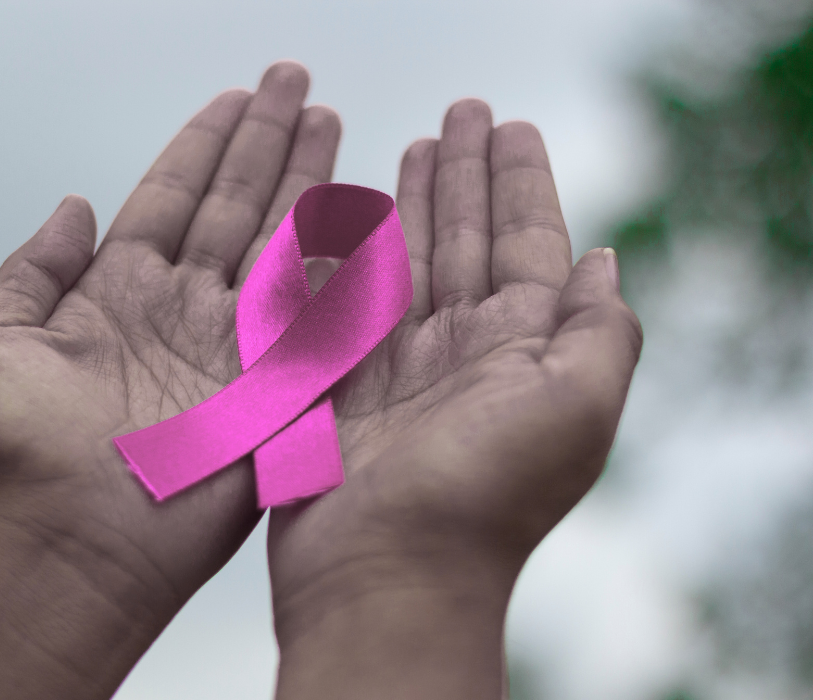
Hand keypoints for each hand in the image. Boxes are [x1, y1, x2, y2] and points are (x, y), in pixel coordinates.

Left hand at [0, 61, 340, 699]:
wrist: (71, 543)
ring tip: (329, 123)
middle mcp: (184, 310)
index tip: (239, 96)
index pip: (173, 196)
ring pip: (280, 244)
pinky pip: (314, 313)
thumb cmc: (18, 452)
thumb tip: (73, 204)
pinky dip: (340, 264)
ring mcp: (235, 346)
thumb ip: (32, 268)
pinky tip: (360, 213)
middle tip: (299, 84)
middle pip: (235, 207)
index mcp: (120, 292)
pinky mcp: (275, 388)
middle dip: (268, 144)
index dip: (206, 144)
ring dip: (307, 183)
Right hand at [268, 100, 641, 698]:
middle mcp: (465, 352)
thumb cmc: (483, 494)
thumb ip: (600, 328)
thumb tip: (607, 258)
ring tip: (414, 146)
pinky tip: (350, 217)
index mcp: (524, 349)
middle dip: (464, 176)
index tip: (510, 127)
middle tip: (459, 114)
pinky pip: (349, 300)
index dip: (521, 182)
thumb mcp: (576, 408)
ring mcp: (400, 366)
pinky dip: (350, 255)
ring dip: (413, 203)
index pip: (527, 243)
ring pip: (408, 261)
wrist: (387, 574)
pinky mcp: (342, 383)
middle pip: (467, 240)